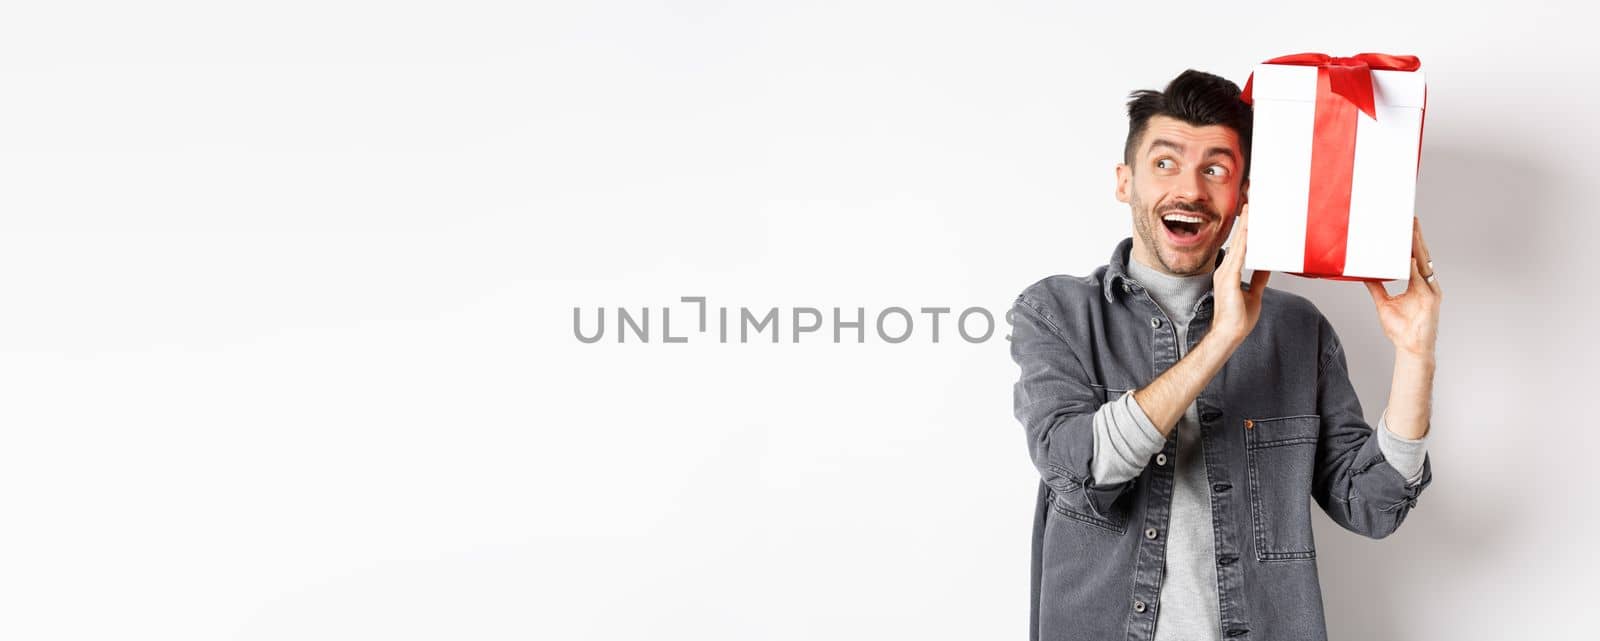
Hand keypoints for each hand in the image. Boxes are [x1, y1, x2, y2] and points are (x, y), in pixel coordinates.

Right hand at [1212, 204, 1271, 344]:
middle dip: (1245, 221)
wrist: (1230, 333)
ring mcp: (1226, 272)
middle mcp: (1225, 269)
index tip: (1252, 215)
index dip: (1246, 230)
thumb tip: (1266, 267)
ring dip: (1246, 225)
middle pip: (1238, 240)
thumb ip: (1259, 279)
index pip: (1240, 246)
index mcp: (1229, 273)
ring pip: (1239, 243)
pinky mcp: (1229, 278)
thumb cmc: (1238, 319)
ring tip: (1251, 208)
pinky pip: (1240, 254)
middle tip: (1251, 202)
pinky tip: (1250, 228)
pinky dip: (1245, 240)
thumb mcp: (1254, 294)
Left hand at [1364, 216, 1441, 357]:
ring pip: (1424, 263)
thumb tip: (1365, 275)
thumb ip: (1376, 288)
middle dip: (1417, 237)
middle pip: (1422, 256)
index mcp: (1418, 284)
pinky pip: (1421, 280)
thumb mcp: (1383, 303)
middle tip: (1411, 219)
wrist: (1410, 348)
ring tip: (1411, 230)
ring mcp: (1430, 290)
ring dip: (1418, 246)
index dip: (1411, 243)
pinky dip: (1415, 268)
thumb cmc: (1401, 329)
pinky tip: (1409, 256)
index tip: (1406, 227)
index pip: (1414, 258)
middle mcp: (1427, 284)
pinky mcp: (1431, 299)